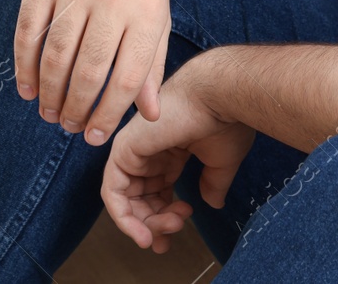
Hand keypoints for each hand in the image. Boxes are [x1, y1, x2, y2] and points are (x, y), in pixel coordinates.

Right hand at [13, 0, 171, 143]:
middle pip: (86, 72)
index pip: (124, 79)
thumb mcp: (157, 12)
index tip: (93, 136)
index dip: (107, 115)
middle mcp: (110, 0)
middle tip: (67, 127)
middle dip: (74, 109)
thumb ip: (152, 63)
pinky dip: (24, 65)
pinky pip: (27, 31)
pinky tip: (27, 87)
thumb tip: (149, 114)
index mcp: (144, 13)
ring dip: (48, 93)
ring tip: (49, 113)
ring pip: (54, 56)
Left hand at [101, 54, 254, 252]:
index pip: (157, 190)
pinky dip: (122, 216)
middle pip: (140, 198)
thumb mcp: (220, 162)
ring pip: (126, 199)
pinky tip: (142, 231)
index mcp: (170, 150)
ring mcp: (134, 149)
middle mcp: (150, 150)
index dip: (164, 216)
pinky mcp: (123, 150)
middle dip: (153, 224)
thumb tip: (212, 204)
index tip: (177, 232)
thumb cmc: (225, 122)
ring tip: (167, 229)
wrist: (220, 98)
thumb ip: (212, 184)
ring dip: (143, 223)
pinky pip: (112, 191)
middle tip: (169, 239)